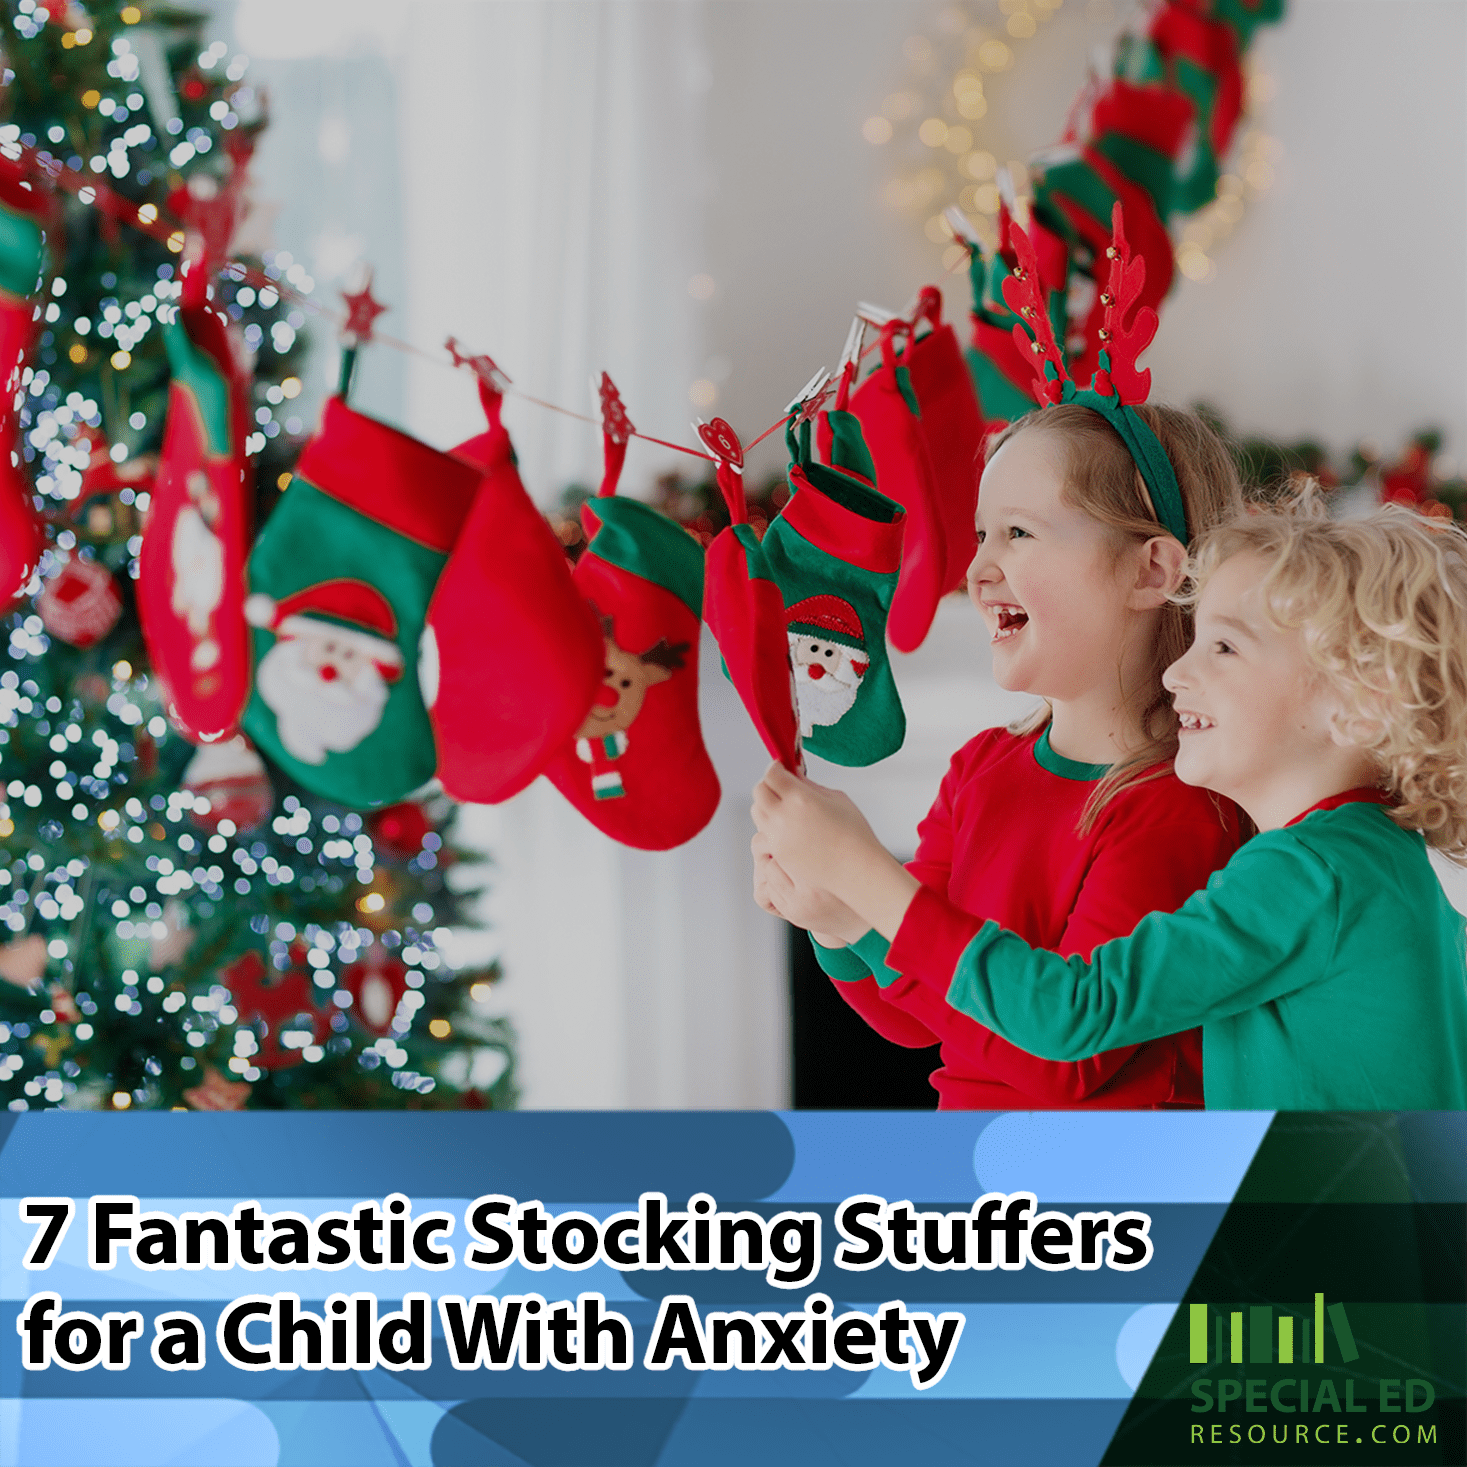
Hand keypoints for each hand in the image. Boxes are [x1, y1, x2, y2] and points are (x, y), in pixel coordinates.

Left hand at [752, 763, 921, 941]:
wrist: (858, 869)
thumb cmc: (854, 833)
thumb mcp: (835, 797)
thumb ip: (809, 785)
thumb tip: (793, 776)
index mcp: (799, 798)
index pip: (772, 774)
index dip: (776, 768)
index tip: (781, 768)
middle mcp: (783, 817)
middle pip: (759, 791)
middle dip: (769, 785)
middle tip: (783, 786)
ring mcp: (778, 838)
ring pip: (757, 812)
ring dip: (767, 805)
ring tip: (786, 807)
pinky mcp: (779, 854)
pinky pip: (764, 833)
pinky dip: (771, 826)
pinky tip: (789, 827)